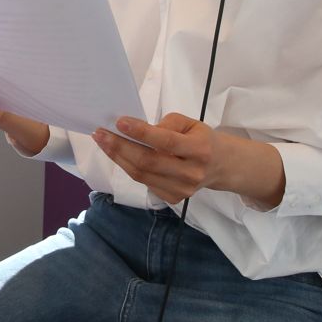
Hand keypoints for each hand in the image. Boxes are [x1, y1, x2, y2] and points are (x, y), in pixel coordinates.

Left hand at [92, 114, 286, 207]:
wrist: (221, 166)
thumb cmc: (201, 139)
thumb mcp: (191, 123)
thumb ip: (167, 124)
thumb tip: (139, 130)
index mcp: (200, 149)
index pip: (166, 142)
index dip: (141, 132)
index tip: (119, 122)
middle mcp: (191, 173)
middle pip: (148, 162)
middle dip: (120, 146)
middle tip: (100, 133)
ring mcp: (182, 190)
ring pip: (142, 174)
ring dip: (118, 157)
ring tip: (103, 142)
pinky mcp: (173, 199)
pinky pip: (144, 182)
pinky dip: (128, 168)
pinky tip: (119, 155)